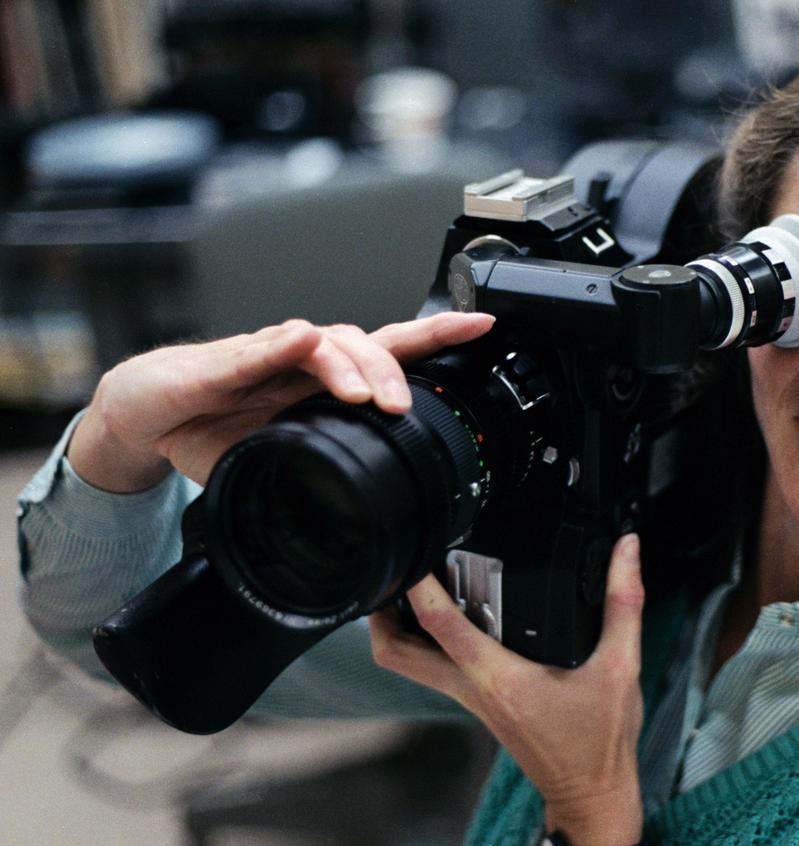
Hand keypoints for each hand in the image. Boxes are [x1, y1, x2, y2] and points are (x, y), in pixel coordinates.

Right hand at [67, 312, 494, 490]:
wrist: (149, 412)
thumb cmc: (216, 426)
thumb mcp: (280, 462)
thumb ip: (317, 477)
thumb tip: (355, 523)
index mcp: (327, 381)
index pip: (391, 351)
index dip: (437, 336)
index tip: (482, 325)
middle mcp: (308, 359)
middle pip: (367, 346)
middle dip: (394, 371)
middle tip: (402, 406)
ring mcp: (271, 354)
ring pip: (326, 344)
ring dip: (350, 366)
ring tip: (363, 394)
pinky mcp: (229, 360)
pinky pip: (261, 348)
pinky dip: (284, 346)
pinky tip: (301, 343)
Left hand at [369, 534, 646, 845]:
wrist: (591, 792)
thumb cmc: (600, 741)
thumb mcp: (621, 666)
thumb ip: (623, 602)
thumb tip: (627, 551)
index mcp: (501, 679)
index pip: (441, 626)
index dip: (420, 588)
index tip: (417, 554)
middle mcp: (475, 690)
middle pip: (397, 655)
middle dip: (384, 613)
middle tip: (394, 573)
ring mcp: (472, 700)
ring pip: (410, 665)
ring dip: (400, 628)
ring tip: (414, 587)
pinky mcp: (479, 704)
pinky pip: (436, 670)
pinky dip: (430, 642)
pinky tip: (454, 616)